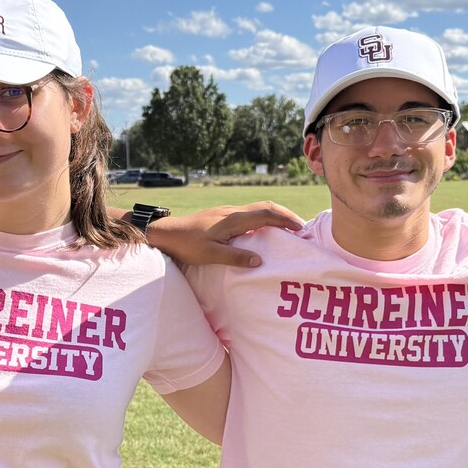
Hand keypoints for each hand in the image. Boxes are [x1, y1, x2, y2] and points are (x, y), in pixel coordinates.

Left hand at [146, 202, 305, 269]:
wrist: (167, 233)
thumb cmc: (187, 245)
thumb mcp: (211, 255)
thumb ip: (235, 257)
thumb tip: (259, 260)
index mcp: (234, 219)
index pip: (267, 215)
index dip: (285, 220)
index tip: (301, 229)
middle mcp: (233, 212)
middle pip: (265, 207)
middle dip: (285, 214)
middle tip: (300, 227)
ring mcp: (227, 212)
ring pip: (257, 208)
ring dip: (275, 215)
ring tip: (287, 228)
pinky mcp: (222, 216)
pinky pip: (249, 213)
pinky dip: (263, 218)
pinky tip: (263, 229)